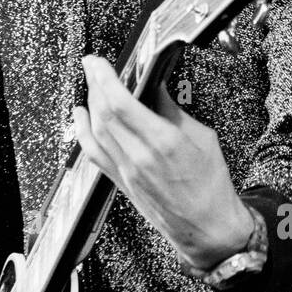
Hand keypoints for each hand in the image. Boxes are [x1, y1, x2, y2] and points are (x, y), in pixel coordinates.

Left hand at [73, 55, 251, 271]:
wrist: (209, 228)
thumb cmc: (211, 187)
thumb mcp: (203, 138)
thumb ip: (174, 110)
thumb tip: (156, 87)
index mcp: (164, 142)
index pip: (122, 103)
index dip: (105, 79)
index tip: (100, 63)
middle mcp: (140, 157)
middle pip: (104, 114)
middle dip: (94, 84)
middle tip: (92, 64)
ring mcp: (127, 172)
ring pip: (95, 131)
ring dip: (89, 103)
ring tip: (89, 82)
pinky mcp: (121, 182)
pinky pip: (94, 153)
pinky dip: (82, 131)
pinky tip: (81, 116)